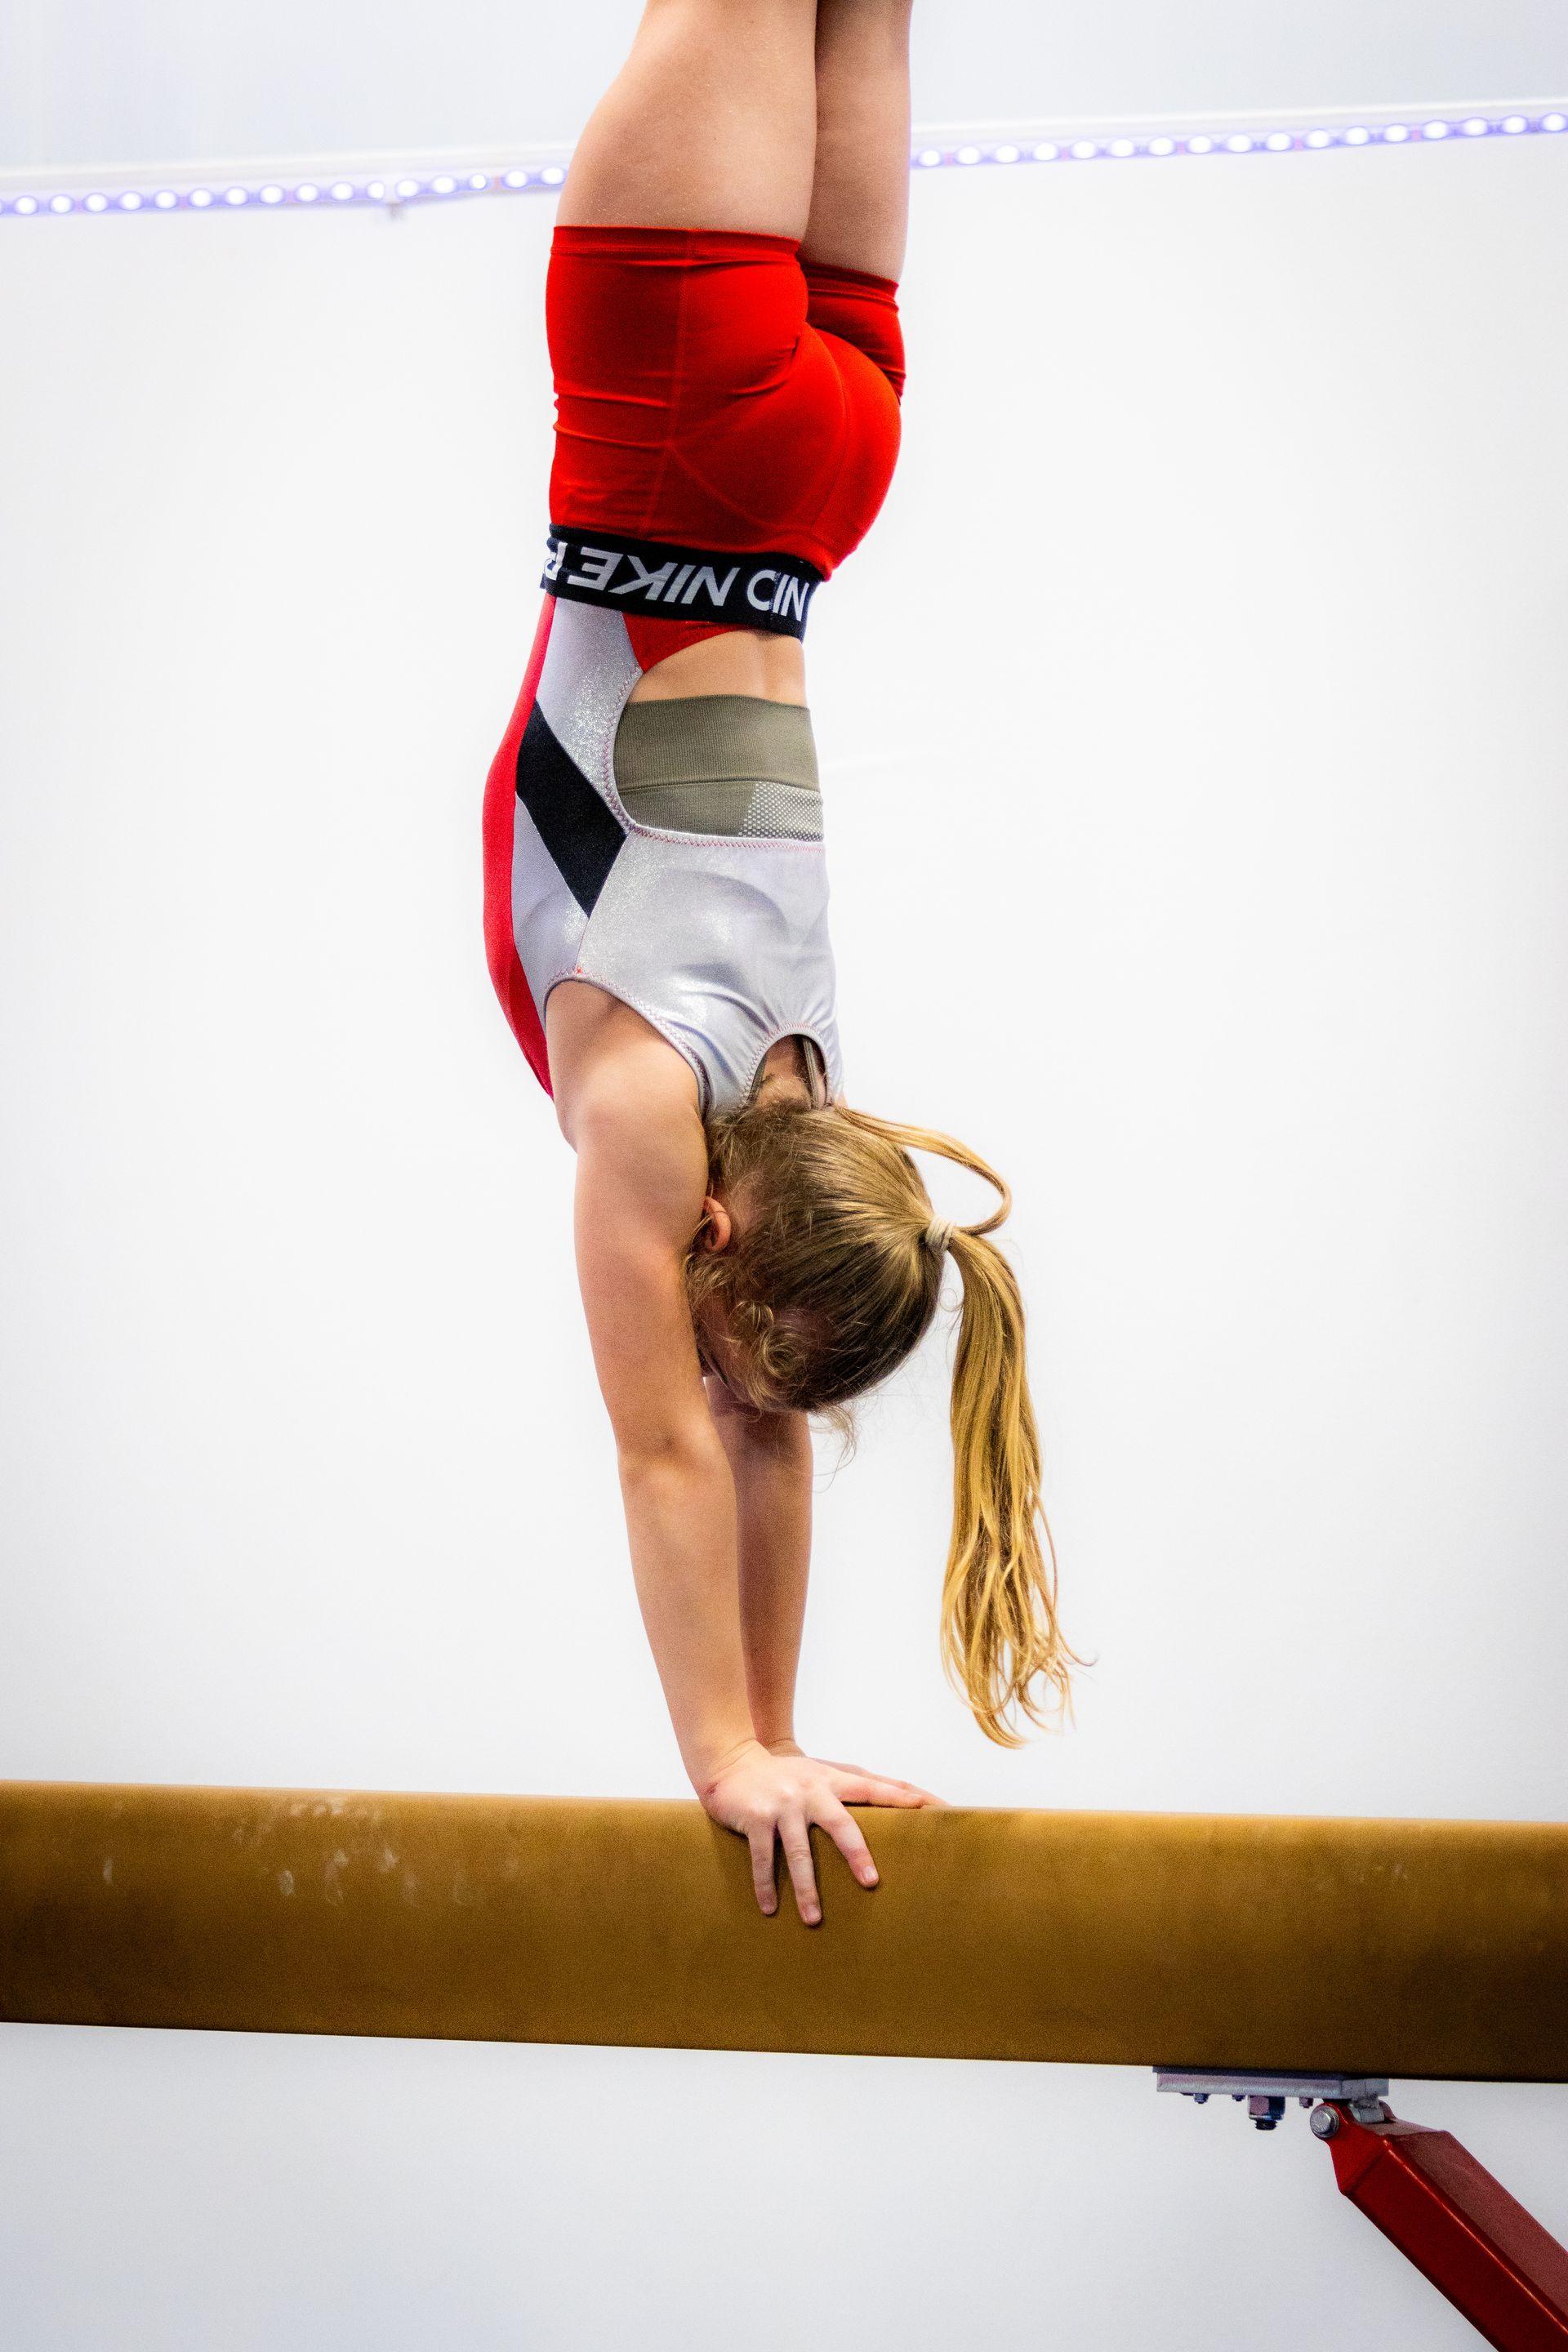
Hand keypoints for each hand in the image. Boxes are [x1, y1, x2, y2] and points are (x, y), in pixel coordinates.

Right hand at [699, 1739, 936, 1924]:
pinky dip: (766, 1885)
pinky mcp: (756, 1818)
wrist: (731, 1762)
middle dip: (855, 1854)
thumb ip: (853, 1785)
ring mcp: (783, 1805)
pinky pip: (762, 1858)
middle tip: (871, 1883)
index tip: (935, 1811)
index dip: (904, 1798)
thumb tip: (903, 1795)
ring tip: (814, 1919)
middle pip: (840, 1825)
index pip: (875, 1788)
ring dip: (806, 1888)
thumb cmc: (785, 1775)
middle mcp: (811, 1791)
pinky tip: (769, 1908)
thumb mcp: (820, 1772)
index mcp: (831, 1780)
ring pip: (798, 1852)